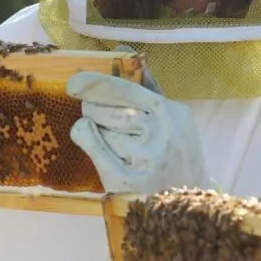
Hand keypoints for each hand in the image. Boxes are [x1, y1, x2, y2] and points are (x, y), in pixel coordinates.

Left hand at [67, 62, 208, 193]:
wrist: (184, 208)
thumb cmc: (176, 159)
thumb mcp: (176, 121)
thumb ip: (151, 88)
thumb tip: (127, 52)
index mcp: (172, 113)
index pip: (127, 89)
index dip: (96, 83)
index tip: (75, 83)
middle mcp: (160, 132)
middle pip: (107, 108)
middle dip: (94, 109)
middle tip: (97, 116)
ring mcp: (143, 156)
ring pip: (99, 126)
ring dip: (95, 127)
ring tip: (109, 137)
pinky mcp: (126, 179)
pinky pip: (92, 145)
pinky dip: (85, 137)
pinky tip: (86, 135)